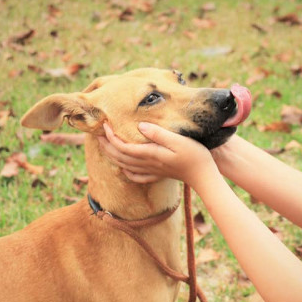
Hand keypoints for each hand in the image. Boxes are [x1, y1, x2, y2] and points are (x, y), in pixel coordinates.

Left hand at [98, 122, 217, 186]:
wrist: (204, 175)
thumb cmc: (194, 155)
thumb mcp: (178, 140)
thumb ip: (158, 133)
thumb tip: (139, 126)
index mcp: (150, 154)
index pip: (122, 146)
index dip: (110, 136)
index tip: (104, 125)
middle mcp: (148, 164)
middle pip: (119, 156)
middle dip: (106, 145)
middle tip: (97, 133)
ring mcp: (152, 171)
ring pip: (125, 165)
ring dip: (112, 156)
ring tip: (105, 145)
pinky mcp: (158, 174)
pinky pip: (136, 176)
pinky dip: (126, 172)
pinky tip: (123, 168)